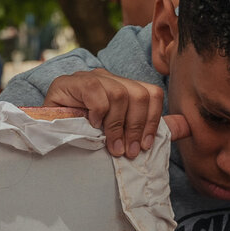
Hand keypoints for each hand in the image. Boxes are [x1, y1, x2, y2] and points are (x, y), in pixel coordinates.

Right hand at [36, 69, 189, 158]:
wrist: (43, 135)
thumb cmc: (82, 138)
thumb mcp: (121, 133)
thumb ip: (150, 127)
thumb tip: (186, 127)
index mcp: (121, 88)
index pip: (150, 93)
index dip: (151, 120)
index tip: (144, 146)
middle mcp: (107, 78)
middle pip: (138, 93)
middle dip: (136, 127)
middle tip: (127, 152)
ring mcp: (87, 78)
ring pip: (119, 94)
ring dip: (117, 126)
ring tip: (111, 146)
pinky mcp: (68, 83)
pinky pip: (95, 92)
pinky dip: (98, 113)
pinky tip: (91, 126)